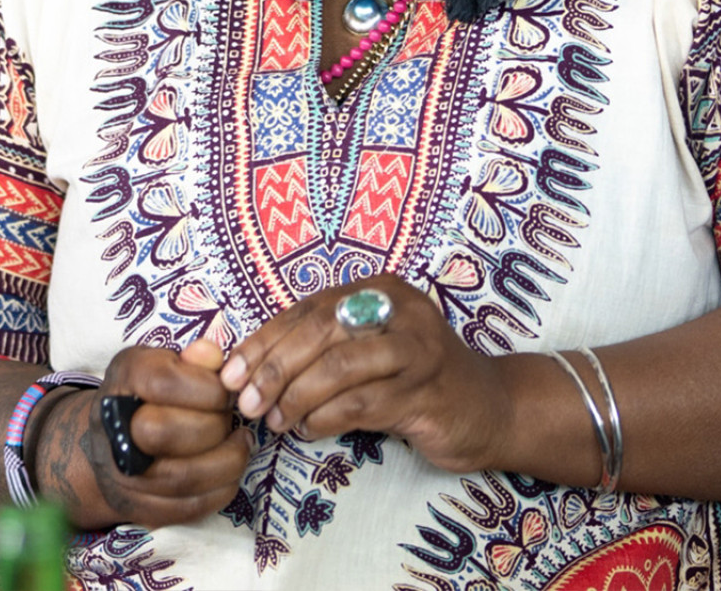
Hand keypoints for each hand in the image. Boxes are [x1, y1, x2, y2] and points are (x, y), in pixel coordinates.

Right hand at [38, 339, 251, 529]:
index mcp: (122, 379)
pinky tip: (229, 470)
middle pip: (164, 432)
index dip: (207, 387)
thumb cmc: (148, 394)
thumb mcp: (164, 363)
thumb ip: (193, 359)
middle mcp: (112, 426)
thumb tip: (213, 355)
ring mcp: (119, 473)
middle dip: (213, 427)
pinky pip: (187, 507)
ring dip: (227, 462)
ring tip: (240, 444)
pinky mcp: (136, 507)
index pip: (162, 382)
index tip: (225, 391)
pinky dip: (220, 490)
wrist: (109, 442)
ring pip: (182, 477)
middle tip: (230, 420)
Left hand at [216, 274, 510, 473]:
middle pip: (321, 332)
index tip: (230, 372)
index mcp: (380, 290)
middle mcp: (402, 312)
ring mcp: (419, 351)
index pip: (307, 310)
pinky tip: (307, 430)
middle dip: (275, 368)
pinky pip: (361, 405)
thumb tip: (250, 365)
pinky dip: (324, 418)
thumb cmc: (414, 378)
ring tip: (274, 420)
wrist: (491, 408)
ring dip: (297, 397)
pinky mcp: (428, 394)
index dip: (264, 341)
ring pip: (340, 368)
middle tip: (246, 401)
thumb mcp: (369, 350)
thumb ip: (322, 346)